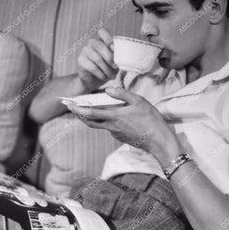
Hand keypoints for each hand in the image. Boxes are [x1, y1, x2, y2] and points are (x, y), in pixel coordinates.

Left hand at [67, 87, 181, 163]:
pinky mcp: (120, 137)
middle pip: (90, 122)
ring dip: (91, 118)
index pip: (91, 113)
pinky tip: (111, 116)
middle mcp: (112, 126)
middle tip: (71, 107)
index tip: (69, 105)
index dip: (78, 109)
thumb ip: (122, 94)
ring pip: (99, 125)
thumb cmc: (151, 119)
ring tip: (87, 109)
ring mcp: (115, 133)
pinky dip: (105, 121)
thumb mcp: (139, 101)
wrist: (159, 140)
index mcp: (114, 116)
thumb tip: (109, 89)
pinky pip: (109, 127)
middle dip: (79, 114)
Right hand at [77, 27, 117, 91]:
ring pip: (97, 58)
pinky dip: (100, 74)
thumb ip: (118, 58)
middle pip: (100, 46)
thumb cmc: (107, 69)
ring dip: (106, 69)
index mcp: (101, 40)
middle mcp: (91, 43)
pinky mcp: (80, 61)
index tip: (113, 48)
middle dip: (110, 58)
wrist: (94, 81)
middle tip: (116, 67)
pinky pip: (92, 67)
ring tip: (111, 76)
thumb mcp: (115, 63)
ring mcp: (85, 51)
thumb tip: (122, 59)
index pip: (102, 32)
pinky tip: (103, 77)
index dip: (108, 38)